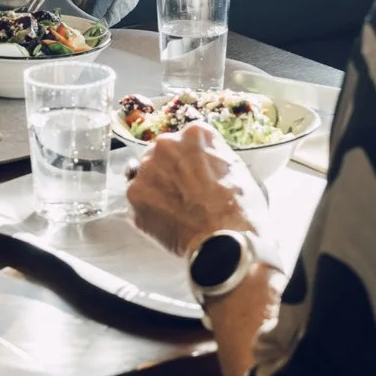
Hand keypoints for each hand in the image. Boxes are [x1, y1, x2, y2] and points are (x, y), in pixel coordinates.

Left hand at [126, 123, 266, 258]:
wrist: (227, 242)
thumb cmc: (240, 210)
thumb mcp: (237, 169)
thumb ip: (212, 157)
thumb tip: (203, 163)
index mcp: (195, 134)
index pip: (184, 141)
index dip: (190, 162)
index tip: (194, 176)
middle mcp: (166, 144)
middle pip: (161, 155)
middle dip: (169, 174)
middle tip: (184, 196)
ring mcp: (147, 169)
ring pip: (146, 177)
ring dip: (157, 191)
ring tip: (177, 211)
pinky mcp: (135, 195)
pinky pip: (137, 200)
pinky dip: (148, 212)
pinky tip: (168, 222)